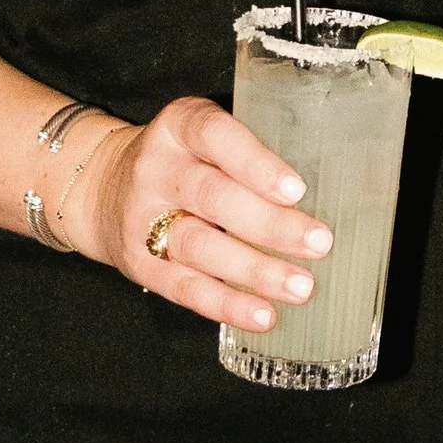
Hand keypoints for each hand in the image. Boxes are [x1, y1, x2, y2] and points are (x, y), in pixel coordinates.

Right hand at [70, 95, 332, 332]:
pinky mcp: (141, 264)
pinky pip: (185, 287)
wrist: (101, 188)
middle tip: (320, 243)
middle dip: (270, 224)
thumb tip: (341, 183)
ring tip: (301, 287)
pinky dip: (226, 304)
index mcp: (180, 126)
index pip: (215, 135)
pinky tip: (264, 316)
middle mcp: (157, 169)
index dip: (254, 163)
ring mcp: (143, 218)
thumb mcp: (206, 137)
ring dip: (254, 271)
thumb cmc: (185, 161)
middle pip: (213, 197)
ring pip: (200, 246)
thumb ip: (254, 151)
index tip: (296, 188)